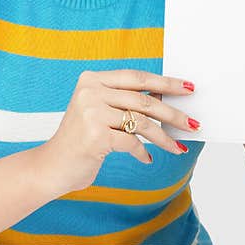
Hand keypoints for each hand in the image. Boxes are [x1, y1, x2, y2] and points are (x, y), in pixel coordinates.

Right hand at [43, 69, 198, 192]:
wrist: (52, 167)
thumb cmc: (81, 141)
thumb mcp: (99, 113)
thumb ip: (124, 102)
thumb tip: (165, 100)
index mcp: (91, 80)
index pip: (136, 77)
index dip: (165, 82)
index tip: (188, 88)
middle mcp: (90, 92)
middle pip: (143, 100)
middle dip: (173, 113)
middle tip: (193, 123)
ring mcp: (91, 113)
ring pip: (141, 122)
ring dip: (164, 137)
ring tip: (177, 147)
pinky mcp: (95, 135)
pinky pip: (132, 142)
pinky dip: (143, 152)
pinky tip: (147, 158)